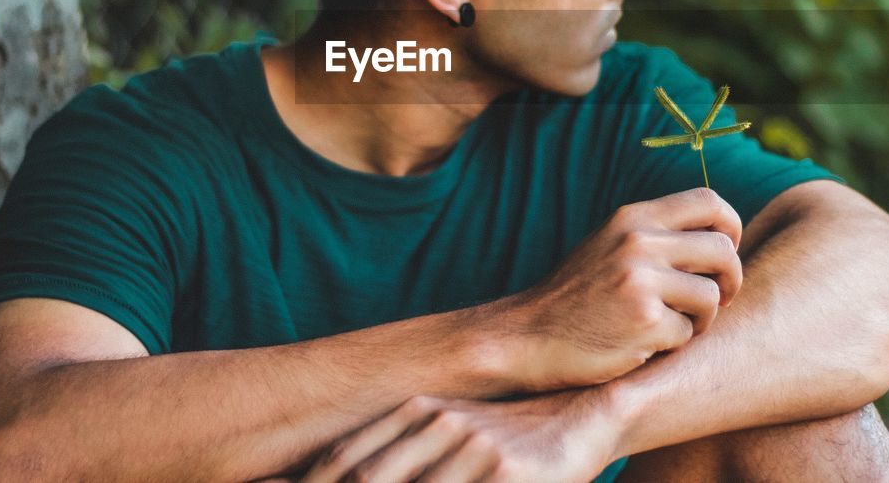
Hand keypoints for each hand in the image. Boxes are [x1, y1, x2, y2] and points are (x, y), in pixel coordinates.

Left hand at [300, 391, 617, 482]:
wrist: (586, 416)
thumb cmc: (511, 439)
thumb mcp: (452, 435)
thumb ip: (401, 452)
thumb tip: (347, 472)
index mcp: (415, 412)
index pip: (341, 459)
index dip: (301, 481)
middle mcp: (435, 423)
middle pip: (360, 476)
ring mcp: (469, 447)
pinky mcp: (505, 473)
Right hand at [504, 187, 742, 391]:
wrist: (528, 337)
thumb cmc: (577, 297)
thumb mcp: (610, 245)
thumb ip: (655, 233)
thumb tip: (720, 236)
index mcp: (632, 217)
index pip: (709, 201)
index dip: (730, 227)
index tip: (726, 253)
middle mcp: (638, 241)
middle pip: (723, 250)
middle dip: (730, 280)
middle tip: (716, 299)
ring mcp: (641, 281)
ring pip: (712, 297)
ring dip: (701, 319)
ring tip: (671, 325)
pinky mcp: (644, 321)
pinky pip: (688, 334)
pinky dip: (673, 345)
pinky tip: (643, 343)